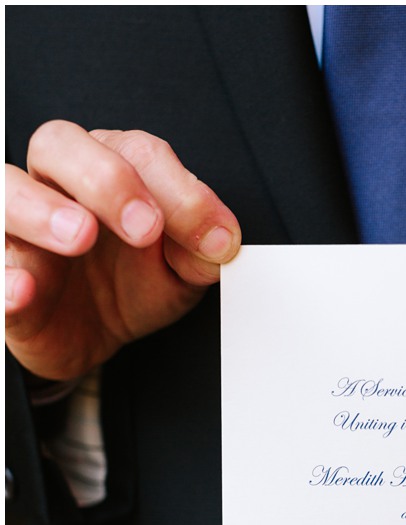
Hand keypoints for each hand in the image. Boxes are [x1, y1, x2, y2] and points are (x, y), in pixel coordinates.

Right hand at [6, 120, 240, 380]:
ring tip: (79, 237)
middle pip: (58, 144)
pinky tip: (25, 289)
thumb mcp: (181, 271)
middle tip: (144, 227)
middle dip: (106, 180)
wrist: (96, 336)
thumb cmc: (133, 284)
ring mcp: (16, 225)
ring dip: (41, 209)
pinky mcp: (1, 274)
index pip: (136, 152)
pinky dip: (5, 277)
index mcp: (109, 169)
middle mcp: (55, 184)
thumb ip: (201, 251)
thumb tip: (219, 241)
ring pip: (5, 189)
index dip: (176, 188)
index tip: (211, 235)